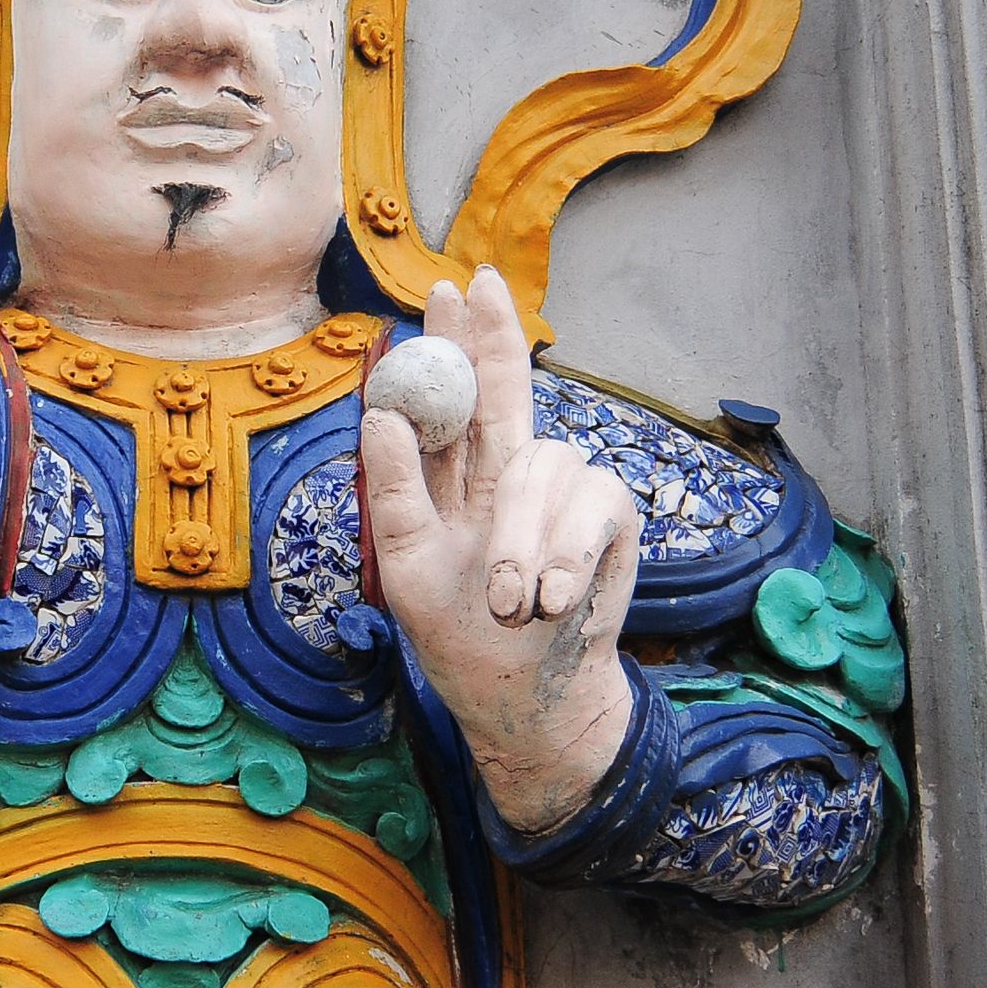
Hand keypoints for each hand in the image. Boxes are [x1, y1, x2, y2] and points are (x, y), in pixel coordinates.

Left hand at [360, 266, 640, 837]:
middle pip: (505, 389)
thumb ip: (392, 491)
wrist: (528, 702)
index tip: (446, 288)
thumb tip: (379, 412)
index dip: (452, 342)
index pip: (451, 400)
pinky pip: (591, 504)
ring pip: (543, 464)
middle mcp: (506, 475)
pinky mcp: (607, 519)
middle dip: (493, 335)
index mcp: (452, 481)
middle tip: (481, 286)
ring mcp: (559, 494)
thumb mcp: (408, 569)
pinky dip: (568, 555)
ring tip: (511, 604)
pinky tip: (552, 600)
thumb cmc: (461, 641)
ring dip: (525, 538)